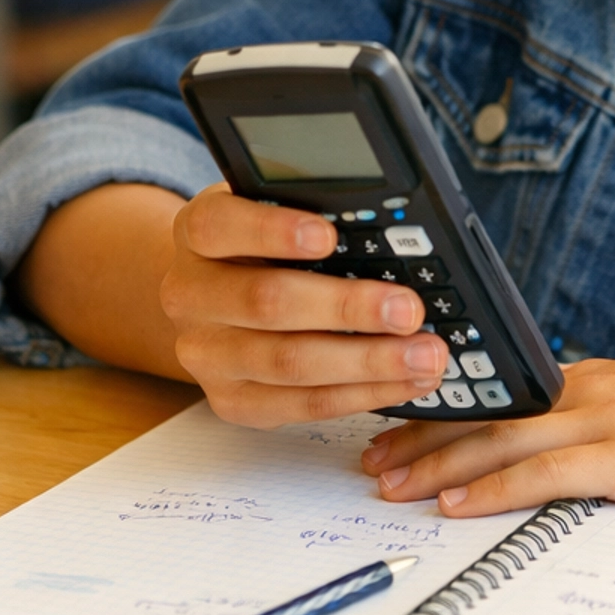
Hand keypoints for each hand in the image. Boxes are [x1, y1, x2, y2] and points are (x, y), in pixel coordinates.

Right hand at [158, 184, 447, 424]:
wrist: (211, 301)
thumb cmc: (258, 247)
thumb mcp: (269, 210)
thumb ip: (309, 210)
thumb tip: (387, 224)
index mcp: (196, 233)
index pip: (219, 226)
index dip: (272, 231)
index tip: (328, 235)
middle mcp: (190, 295)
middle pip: (268, 302)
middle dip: (348, 308)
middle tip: (409, 310)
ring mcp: (207, 355)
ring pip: (290, 363)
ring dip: (368, 362)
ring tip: (424, 355)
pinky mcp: (232, 401)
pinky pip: (302, 404)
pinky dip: (362, 394)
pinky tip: (405, 382)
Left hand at [360, 349, 614, 515]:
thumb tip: (588, 449)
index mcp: (600, 381)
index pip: (505, 394)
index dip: (446, 413)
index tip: (399, 427)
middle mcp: (591, 392)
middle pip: (486, 413)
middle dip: (420, 438)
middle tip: (367, 459)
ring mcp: (607, 421)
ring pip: (499, 440)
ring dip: (436, 465)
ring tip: (387, 486)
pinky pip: (543, 473)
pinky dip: (491, 489)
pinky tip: (454, 506)